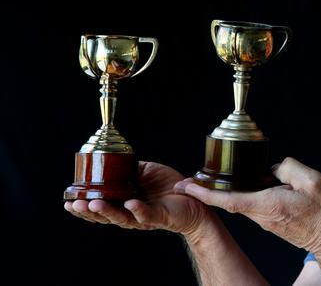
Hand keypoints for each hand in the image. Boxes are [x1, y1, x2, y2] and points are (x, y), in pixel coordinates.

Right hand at [64, 161, 212, 235]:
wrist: (193, 197)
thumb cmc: (169, 186)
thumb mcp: (146, 171)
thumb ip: (129, 168)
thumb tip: (113, 162)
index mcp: (124, 203)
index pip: (101, 208)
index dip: (84, 207)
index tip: (68, 202)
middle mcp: (131, 213)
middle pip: (106, 216)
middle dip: (89, 212)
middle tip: (74, 205)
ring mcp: (144, 217)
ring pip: (122, 217)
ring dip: (107, 212)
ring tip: (93, 205)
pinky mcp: (160, 217)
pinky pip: (146, 215)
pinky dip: (138, 210)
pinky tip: (129, 204)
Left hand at [174, 157, 320, 255]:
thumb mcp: (311, 180)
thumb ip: (288, 168)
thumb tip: (274, 168)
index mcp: (268, 204)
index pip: (229, 199)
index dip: (206, 192)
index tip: (188, 186)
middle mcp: (261, 215)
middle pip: (228, 201)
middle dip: (206, 191)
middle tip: (186, 181)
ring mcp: (264, 220)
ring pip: (238, 202)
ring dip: (221, 193)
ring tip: (206, 179)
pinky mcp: (269, 220)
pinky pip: (249, 204)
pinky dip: (237, 194)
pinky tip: (239, 184)